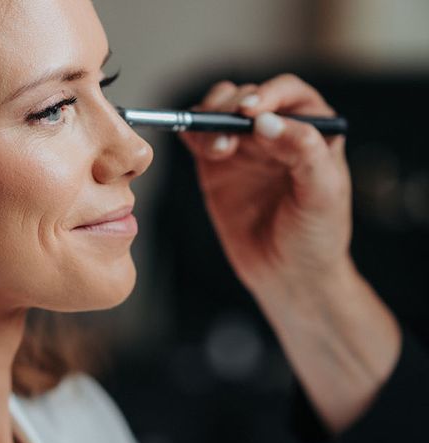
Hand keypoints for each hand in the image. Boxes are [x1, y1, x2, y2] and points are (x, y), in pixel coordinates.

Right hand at [181, 74, 352, 296]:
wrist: (288, 276)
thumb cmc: (315, 236)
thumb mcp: (322, 194)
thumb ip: (303, 151)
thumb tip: (266, 121)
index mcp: (312, 130)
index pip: (288, 94)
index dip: (268, 94)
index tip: (252, 111)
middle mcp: (276, 134)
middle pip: (247, 97)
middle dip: (232, 105)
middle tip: (228, 127)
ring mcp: (244, 150)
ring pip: (219, 113)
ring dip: (210, 119)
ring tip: (217, 149)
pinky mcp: (216, 169)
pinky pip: (199, 139)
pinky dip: (192, 134)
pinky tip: (197, 146)